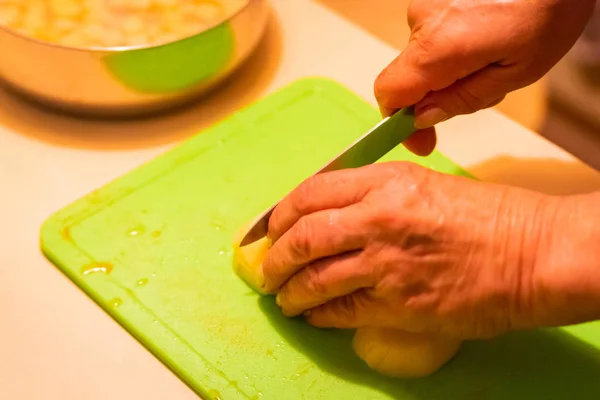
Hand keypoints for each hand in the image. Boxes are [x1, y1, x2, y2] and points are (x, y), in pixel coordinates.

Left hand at [261, 162, 556, 338]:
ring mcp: (385, 261)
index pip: (310, 192)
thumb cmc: (485, 217)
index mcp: (384, 181)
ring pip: (314, 277)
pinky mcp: (397, 303)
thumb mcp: (424, 186)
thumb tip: (330, 216)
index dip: (280, 214)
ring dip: (290, 291)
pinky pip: (341, 310)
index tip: (269, 229)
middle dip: (275, 257)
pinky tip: (314, 315)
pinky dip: (319, 314)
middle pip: (303, 235)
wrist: (530, 253)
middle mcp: (377, 217)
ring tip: (284, 299)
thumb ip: (373, 195)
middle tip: (267, 270)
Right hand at [377, 0, 595, 155]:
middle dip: (438, 92)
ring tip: (496, 50)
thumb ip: (464, 99)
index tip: (419, 139)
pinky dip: (455, 41)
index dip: (397, 121)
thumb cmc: (549, 8)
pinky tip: (488, 31)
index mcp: (439, 46)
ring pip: (424, 52)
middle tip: (486, 86)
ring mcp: (426, 0)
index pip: (389, 92)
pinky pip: (434, 29)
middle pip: (410, 74)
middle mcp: (422, 19)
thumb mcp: (517, 71)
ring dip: (450, 65)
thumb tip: (423, 118)